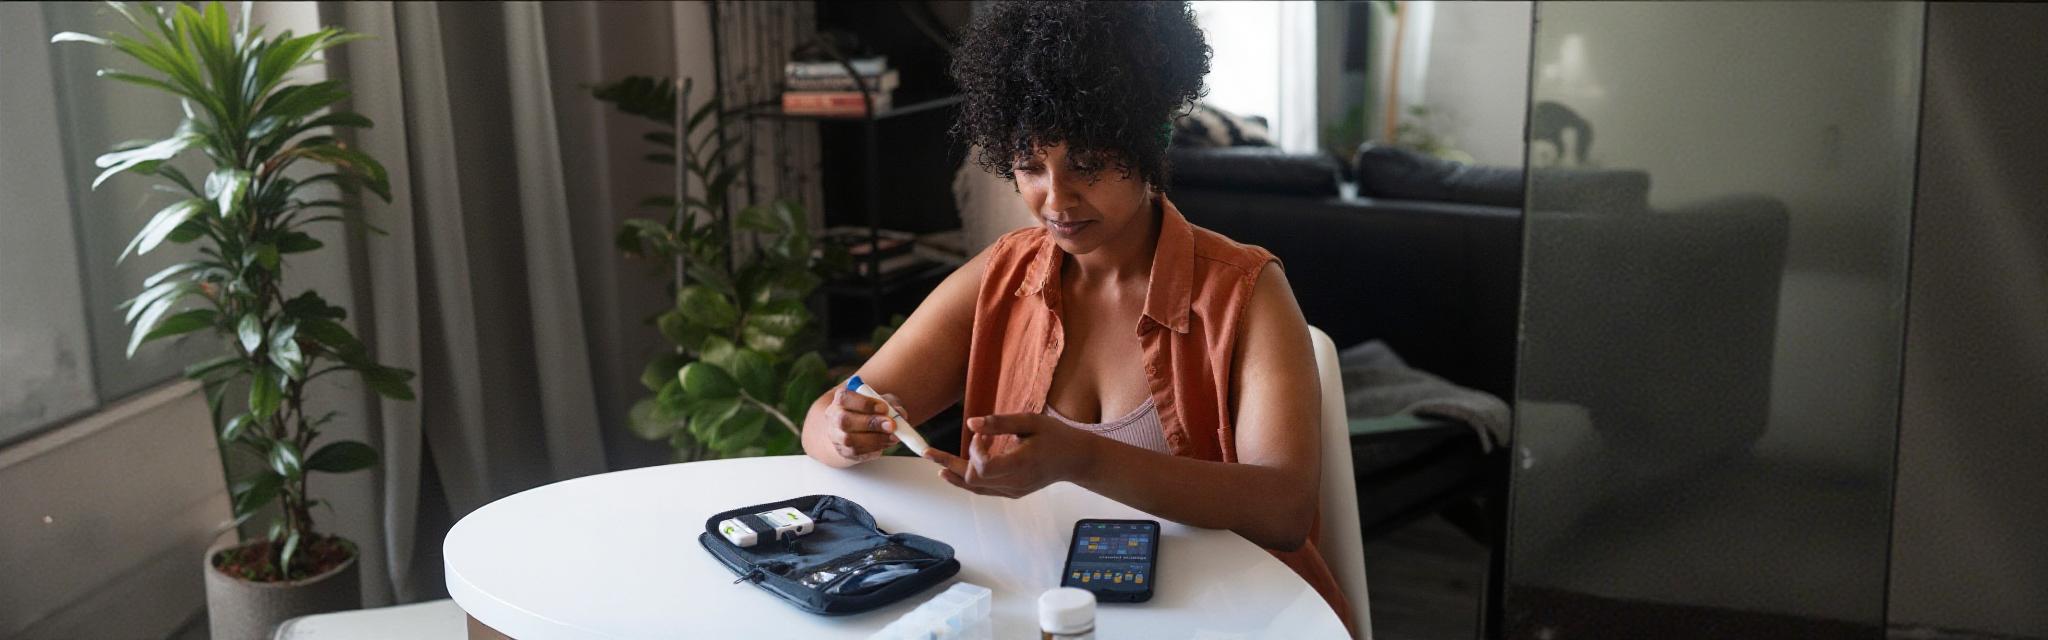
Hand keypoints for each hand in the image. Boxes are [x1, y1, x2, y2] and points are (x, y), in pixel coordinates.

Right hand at [820, 387, 903, 463]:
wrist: (856, 429)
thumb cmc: (870, 411)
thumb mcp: (882, 402)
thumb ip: (891, 405)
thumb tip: (900, 413)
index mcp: (841, 399)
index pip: (845, 398)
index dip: (865, 403)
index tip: (884, 407)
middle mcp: (834, 417)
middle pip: (845, 420)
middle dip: (870, 423)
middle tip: (891, 425)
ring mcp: (836, 436)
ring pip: (850, 440)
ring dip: (875, 439)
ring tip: (893, 436)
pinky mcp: (843, 451)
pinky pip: (857, 452)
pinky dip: (874, 448)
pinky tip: (885, 443)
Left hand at [922, 413, 1096, 497]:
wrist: (1076, 459)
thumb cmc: (1056, 436)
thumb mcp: (1031, 421)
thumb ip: (1001, 423)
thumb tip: (970, 423)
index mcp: (1021, 465)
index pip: (983, 467)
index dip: (974, 450)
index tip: (982, 433)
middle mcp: (1015, 483)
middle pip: (972, 480)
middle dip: (952, 463)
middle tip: (931, 451)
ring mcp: (1013, 491)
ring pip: (974, 488)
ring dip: (953, 474)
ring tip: (932, 462)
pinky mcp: (1012, 492)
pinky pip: (983, 490)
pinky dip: (966, 480)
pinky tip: (951, 471)